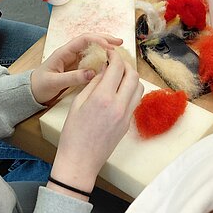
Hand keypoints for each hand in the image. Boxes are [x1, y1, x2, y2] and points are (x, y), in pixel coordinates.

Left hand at [30, 33, 122, 105]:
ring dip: (105, 47)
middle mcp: (70, 53)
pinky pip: (91, 59)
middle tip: (119, 43)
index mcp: (63, 52)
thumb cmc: (40, 85)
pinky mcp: (77, 67)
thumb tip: (92, 73)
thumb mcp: (54, 82)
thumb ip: (72, 78)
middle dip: (105, 39)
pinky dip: (101, 59)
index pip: (83, 40)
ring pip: (92, 49)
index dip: (97, 40)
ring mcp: (74, 60)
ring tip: (118, 50)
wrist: (32, 92)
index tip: (109, 46)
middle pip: (90, 41)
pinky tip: (109, 62)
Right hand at [49, 52, 143, 193]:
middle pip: (132, 75)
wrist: (81, 161)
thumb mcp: (78, 103)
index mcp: (103, 98)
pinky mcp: (128, 123)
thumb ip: (94, 84)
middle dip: (125, 64)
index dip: (114, 56)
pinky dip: (131, 90)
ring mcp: (126, 115)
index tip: (109, 52)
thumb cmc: (73, 133)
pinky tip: (119, 90)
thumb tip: (104, 69)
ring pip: (139, 88)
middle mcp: (119, 105)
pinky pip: (135, 100)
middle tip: (115, 61)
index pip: (117, 68)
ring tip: (118, 75)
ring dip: (131, 77)